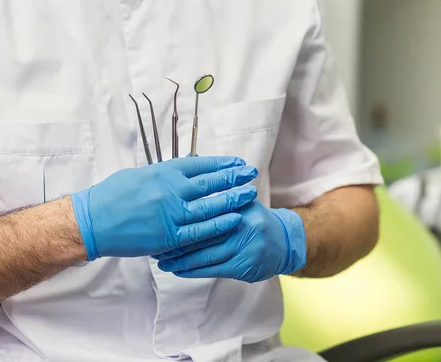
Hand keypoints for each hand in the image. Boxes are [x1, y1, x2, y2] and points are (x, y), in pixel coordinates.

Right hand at [70, 156, 257, 259]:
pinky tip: (234, 219)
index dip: (222, 163)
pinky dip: (219, 225)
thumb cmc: (112, 195)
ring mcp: (172, 214)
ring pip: (210, 206)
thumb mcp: (141, 175)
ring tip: (249, 193)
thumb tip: (186, 171)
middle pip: (211, 182)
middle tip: (250, 173)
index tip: (236, 162)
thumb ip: (166, 174)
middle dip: (233, 177)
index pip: (201, 164)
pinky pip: (200, 231)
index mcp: (164, 172)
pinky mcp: (169, 236)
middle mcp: (171, 190)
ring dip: (232, 199)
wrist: (93, 222)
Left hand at [154, 200, 306, 282]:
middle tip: (155, 243)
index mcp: (240, 206)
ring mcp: (244, 247)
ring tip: (161, 260)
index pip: (208, 211)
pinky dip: (193, 271)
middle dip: (176, 240)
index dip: (183, 216)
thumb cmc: (256, 219)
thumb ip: (223, 192)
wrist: (285, 243)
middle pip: (203, 233)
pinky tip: (178, 270)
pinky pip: (213, 269)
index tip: (163, 220)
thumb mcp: (244, 201)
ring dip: (180, 259)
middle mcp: (243, 225)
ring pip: (206, 254)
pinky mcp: (243, 266)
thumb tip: (194, 171)